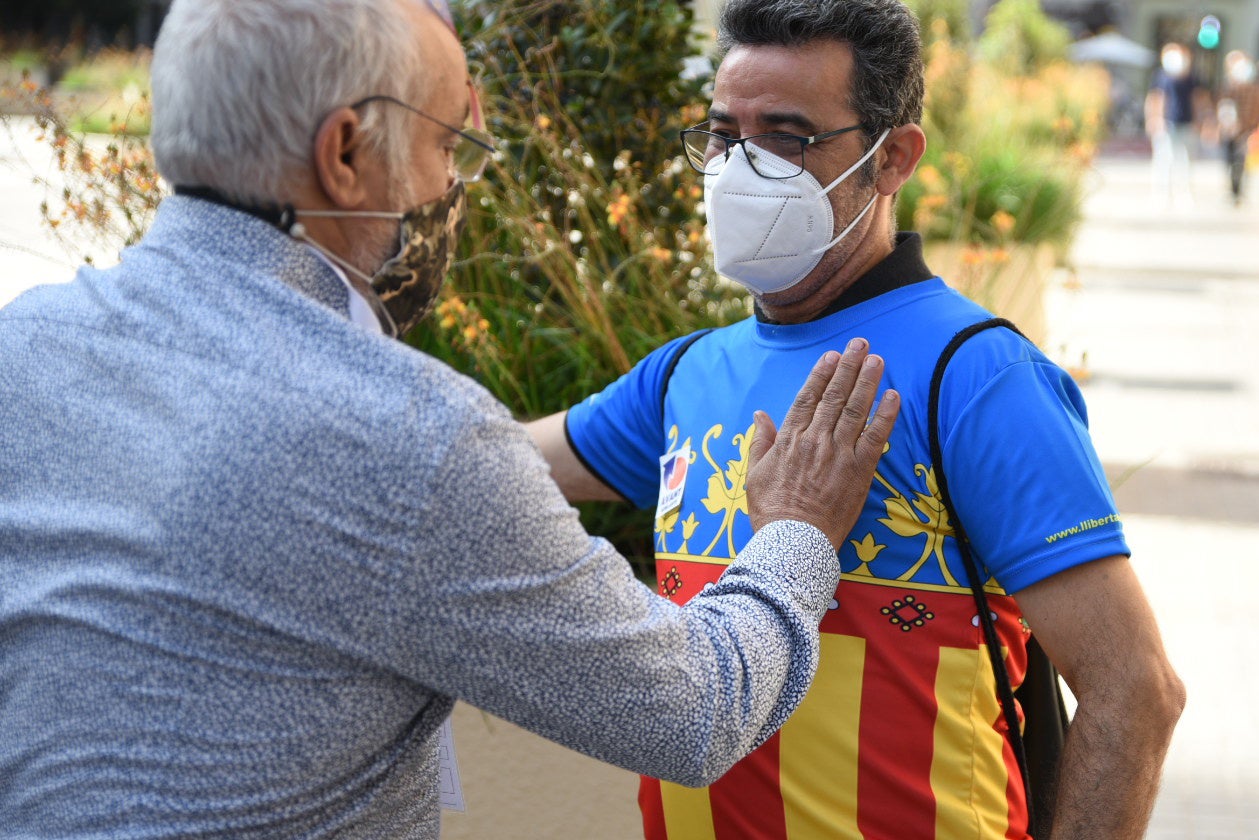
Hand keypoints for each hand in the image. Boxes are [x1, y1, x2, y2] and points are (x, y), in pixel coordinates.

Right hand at [745, 339, 897, 549]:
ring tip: (877, 359)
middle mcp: (815, 439)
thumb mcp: (754, 473)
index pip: (807, 397)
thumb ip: (760, 441)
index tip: (831, 356)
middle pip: (835, 396)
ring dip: (867, 381)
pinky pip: (876, 437)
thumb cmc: (771, 510)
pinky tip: (893, 396)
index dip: (821, 374)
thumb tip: (760, 415)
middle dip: (848, 366)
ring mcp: (839, 453)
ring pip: (856, 409)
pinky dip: (886, 415)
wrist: (793, 540)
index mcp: (789, 438)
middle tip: (860, 344)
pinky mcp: (859, 471)